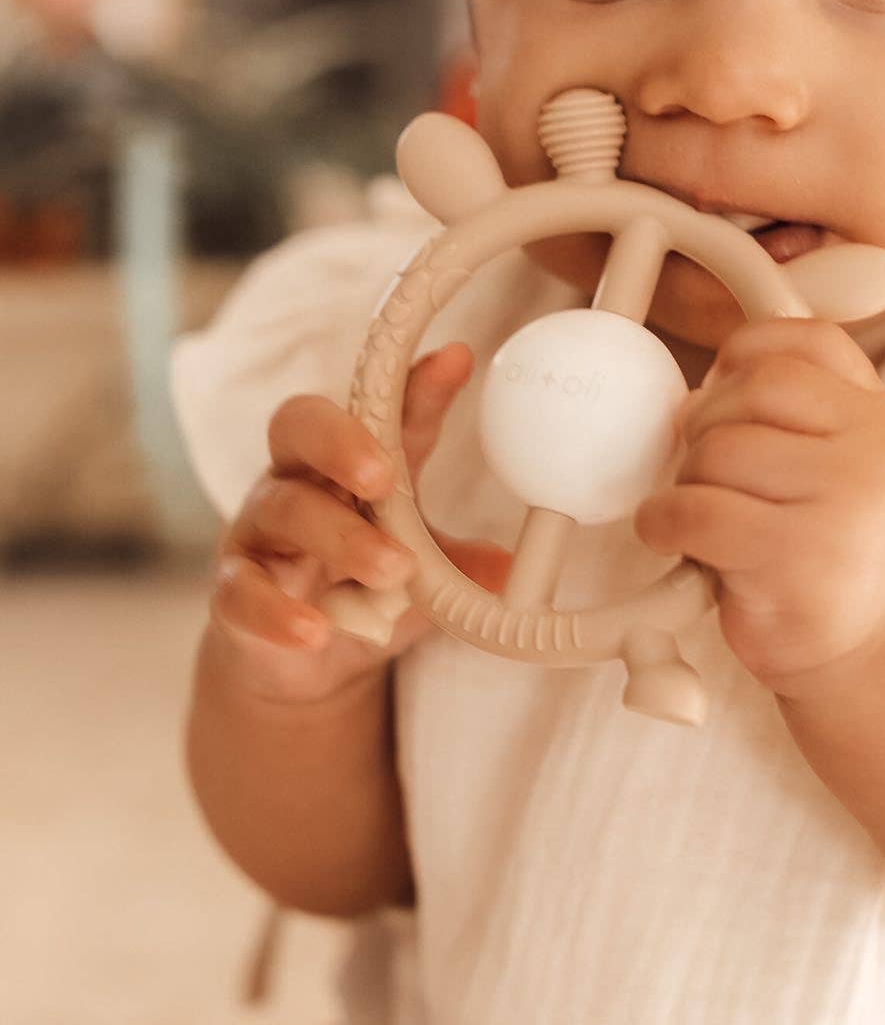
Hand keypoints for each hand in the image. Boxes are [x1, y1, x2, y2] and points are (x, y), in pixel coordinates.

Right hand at [208, 342, 509, 703]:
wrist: (300, 662)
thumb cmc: (358, 587)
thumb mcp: (415, 564)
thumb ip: (453, 560)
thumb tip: (510, 567)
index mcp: (346, 460)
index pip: (376, 409)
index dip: (412, 386)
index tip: (457, 362)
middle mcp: (297, 479)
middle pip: (300, 426)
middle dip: (342, 440)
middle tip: (386, 474)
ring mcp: (260, 532)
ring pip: (285, 510)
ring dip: (343, 537)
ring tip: (395, 569)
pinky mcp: (234, 590)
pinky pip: (242, 593)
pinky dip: (278, 612)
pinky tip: (315, 631)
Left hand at [633, 319, 884, 700]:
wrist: (869, 649)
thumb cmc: (829, 548)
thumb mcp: (837, 463)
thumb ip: (791, 411)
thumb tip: (691, 396)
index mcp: (880, 418)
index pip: (809, 341)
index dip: (746, 352)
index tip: (719, 387)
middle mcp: (874, 452)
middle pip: (752, 388)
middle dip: (706, 424)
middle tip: (703, 466)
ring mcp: (842, 507)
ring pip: (719, 449)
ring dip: (686, 479)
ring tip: (701, 512)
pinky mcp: (797, 562)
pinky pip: (696, 511)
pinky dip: (664, 520)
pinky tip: (671, 535)